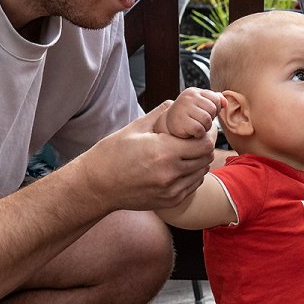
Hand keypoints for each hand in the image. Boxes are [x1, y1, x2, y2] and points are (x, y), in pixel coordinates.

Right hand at [79, 104, 215, 211]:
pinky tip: (177, 168)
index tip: (195, 130)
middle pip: (206, 158)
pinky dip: (190, 175)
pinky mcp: (171, 201)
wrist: (98, 186)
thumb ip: (159, 115)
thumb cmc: (112, 155)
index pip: (203, 143)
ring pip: (201, 173)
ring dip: (197, 162)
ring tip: (183, 154)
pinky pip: (192, 186)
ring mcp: (172, 190)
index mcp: (163, 151)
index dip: (203, 134)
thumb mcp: (134, 128)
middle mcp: (171, 173)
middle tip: (192, 140)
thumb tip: (176, 102)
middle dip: (202, 147)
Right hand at [164, 87, 225, 138]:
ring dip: (205, 127)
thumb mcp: (202, 105)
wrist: (170, 125)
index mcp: (194, 92)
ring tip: (197, 127)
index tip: (207, 114)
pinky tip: (193, 132)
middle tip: (201, 122)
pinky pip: (199, 129)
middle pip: (212, 109)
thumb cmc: (190, 115)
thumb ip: (215, 100)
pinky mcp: (180, 121)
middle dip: (210, 119)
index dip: (215, 109)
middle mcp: (188, 97)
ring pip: (206, 120)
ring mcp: (183, 108)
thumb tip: (225, 102)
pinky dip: (199, 134)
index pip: (216, 99)